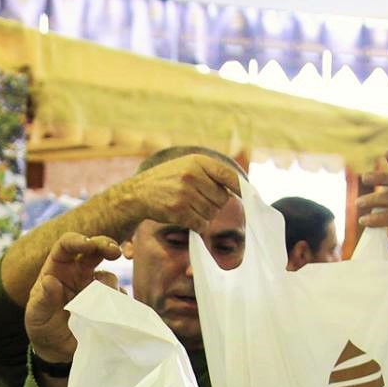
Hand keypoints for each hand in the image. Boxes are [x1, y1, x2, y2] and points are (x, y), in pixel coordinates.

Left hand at [26, 234, 121, 364]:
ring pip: (108, 276)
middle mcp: (78, 273)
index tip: (88, 244)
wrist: (56, 349)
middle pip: (94, 249)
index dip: (77, 241)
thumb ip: (43, 299)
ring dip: (109, 285)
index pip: (66, 246)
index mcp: (58, 268)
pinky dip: (118, 303)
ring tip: (102, 302)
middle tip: (115, 252)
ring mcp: (95, 288)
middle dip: (105, 245)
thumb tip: (50, 281)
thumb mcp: (36, 314)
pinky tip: (111, 315)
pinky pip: (117, 299)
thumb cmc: (42, 326)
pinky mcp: (107, 304)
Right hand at [126, 154, 241, 230]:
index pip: (228, 175)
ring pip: (212, 213)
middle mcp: (192, 175)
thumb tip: (239, 188)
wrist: (137, 193)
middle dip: (215, 204)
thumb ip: (210, 173)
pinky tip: (185, 217)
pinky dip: (197, 224)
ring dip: (205, 215)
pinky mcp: (178, 210)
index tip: (249, 195)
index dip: (241, 187)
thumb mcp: (187, 166)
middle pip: (222, 199)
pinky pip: (201, 224)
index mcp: (197, 161)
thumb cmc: (167, 180)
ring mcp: (184, 193)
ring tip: (189, 207)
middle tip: (200, 202)